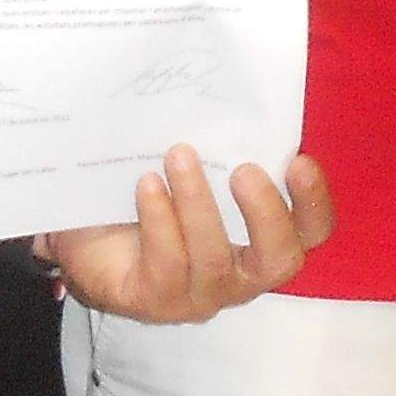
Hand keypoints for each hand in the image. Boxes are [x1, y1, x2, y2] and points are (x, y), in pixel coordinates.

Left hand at [46, 148, 334, 323]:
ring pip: (214, 259)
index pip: (310, 231)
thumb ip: (219, 147)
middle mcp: (240, 273)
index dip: (314, 202)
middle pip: (280, 260)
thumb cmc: (149, 194)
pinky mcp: (155, 300)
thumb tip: (227, 95)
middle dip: (267, 214)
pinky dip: (160, 220)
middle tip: (243, 170)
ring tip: (179, 155)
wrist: (82, 231)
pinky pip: (167, 264)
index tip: (299, 161)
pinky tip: (147, 184)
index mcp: (261, 238)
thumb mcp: (191, 166)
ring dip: (199, 203)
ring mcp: (199, 293)